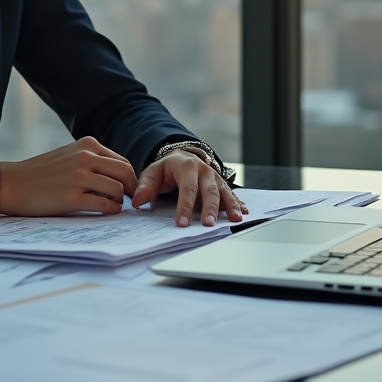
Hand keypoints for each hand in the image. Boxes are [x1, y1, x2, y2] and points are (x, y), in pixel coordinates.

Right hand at [0, 136, 137, 216]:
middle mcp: (85, 157)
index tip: (128, 190)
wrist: (13, 182)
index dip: (129, 178)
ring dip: (120, 201)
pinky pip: (104, 205)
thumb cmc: (42, 172)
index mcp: (87, 145)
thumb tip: (120, 177)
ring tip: (113, 206)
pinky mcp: (71, 197)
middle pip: (125, 173)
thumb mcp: (70, 155)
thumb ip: (93, 160)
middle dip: (131, 189)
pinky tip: (106, 212)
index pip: (122, 161)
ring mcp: (79, 177)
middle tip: (129, 200)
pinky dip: (111, 210)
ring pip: (117, 189)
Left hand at [131, 150, 247, 227]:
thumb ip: (146, 187)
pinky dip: (238, 203)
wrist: (182, 157)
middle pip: (209, 191)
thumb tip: (137, 201)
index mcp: (186, 167)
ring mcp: (215, 177)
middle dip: (210, 209)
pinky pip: (232, 194)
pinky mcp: (222, 184)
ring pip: (224, 192)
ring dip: (230, 206)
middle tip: (209, 225)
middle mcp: (204, 170)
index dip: (185, 207)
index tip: (183, 223)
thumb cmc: (166, 169)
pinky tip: (245, 212)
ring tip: (235, 219)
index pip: (187, 189)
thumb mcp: (152, 173)